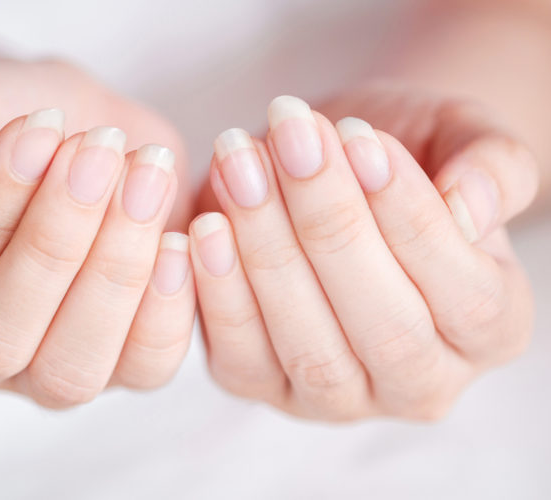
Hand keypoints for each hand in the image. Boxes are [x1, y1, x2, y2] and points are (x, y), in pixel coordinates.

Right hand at [0, 58, 194, 405]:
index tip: (40, 129)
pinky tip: (179, 238)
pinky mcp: (114, 366)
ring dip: (116, 270)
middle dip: (58, 239)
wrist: (61, 134)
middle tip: (98, 151)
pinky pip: (145, 367)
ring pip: (71, 369)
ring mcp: (38, 374)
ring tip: (144, 178)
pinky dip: (168, 307)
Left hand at [190, 90, 537, 419]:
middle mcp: (420, 383)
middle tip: (291, 138)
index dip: (411, 217)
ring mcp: (338, 398)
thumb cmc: (398, 159)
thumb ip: (493, 166)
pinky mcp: (264, 386)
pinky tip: (205, 227)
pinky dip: (219, 294)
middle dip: (330, 224)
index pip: (466, 294)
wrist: (328, 176)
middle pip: (385, 328)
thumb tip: (471, 204)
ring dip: (267, 250)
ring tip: (240, 167)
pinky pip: (240, 358)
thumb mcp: (459, 141)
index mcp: (491, 330)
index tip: (361, 140)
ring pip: (309, 347)